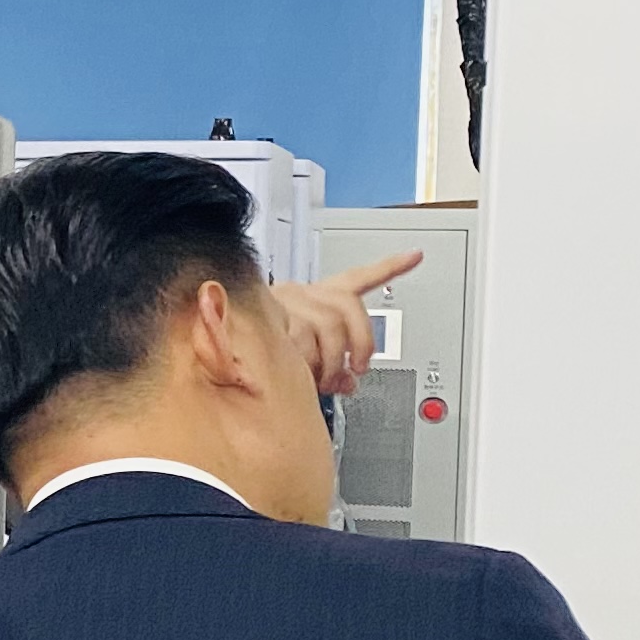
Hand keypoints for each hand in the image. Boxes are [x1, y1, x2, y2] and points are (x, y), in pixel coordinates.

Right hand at [267, 251, 419, 399]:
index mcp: (320, 297)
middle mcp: (305, 293)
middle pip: (347, 308)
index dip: (390, 267)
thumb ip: (336, 366)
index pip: (359, 278)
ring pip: (324, 327)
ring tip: (322, 380)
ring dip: (329, 361)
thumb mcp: (309, 354)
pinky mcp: (268, 315)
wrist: (223, 335)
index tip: (415, 255)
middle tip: (355, 369)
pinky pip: (296, 341)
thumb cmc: (266, 345)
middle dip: (358, 344)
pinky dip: (306, 364)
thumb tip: (350, 384)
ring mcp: (287, 302)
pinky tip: (303, 375)